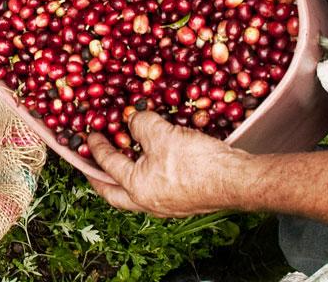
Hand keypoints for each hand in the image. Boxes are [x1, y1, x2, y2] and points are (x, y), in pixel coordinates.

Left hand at [86, 111, 252, 217]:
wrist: (238, 180)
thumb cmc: (195, 160)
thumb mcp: (161, 133)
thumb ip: (140, 124)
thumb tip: (133, 121)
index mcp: (137, 188)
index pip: (107, 165)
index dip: (96, 146)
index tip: (89, 136)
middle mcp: (150, 203)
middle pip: (114, 195)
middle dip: (99, 180)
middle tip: (89, 167)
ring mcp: (169, 206)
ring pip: (136, 195)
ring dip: (125, 179)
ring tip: (119, 163)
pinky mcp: (187, 201)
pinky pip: (157, 189)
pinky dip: (148, 177)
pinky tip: (152, 163)